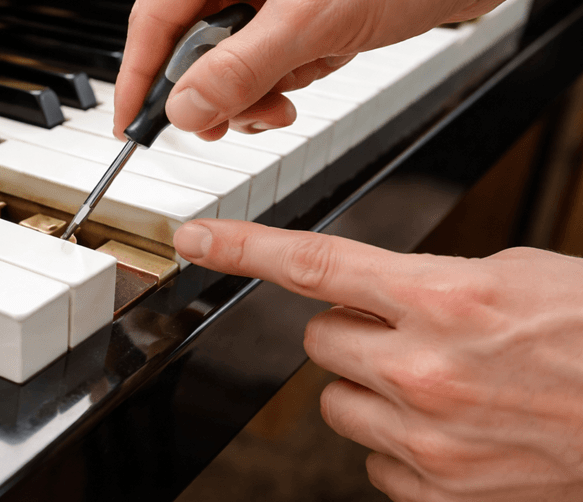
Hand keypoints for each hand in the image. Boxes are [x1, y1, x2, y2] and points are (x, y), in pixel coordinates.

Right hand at [114, 0, 521, 140]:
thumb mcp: (313, 20)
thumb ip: (242, 66)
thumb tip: (185, 108)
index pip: (156, 17)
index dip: (139, 73)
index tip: (129, 122)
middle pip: (190, 42)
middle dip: (206, 92)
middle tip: (217, 126)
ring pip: (228, 60)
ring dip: (248, 96)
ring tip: (277, 106)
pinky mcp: (300, 18)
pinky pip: (267, 63)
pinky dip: (277, 87)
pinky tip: (300, 84)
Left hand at [174, 219, 582, 500]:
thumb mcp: (517, 278)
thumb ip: (431, 282)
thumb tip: (374, 291)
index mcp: (445, 299)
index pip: (314, 264)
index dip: (243, 248)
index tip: (199, 239)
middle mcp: (427, 371)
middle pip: (319, 340)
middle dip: (350, 330)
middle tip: (403, 333)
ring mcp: (430, 440)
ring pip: (338, 402)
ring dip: (371, 388)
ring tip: (438, 386)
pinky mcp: (440, 495)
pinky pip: (375, 461)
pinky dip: (401, 444)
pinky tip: (453, 431)